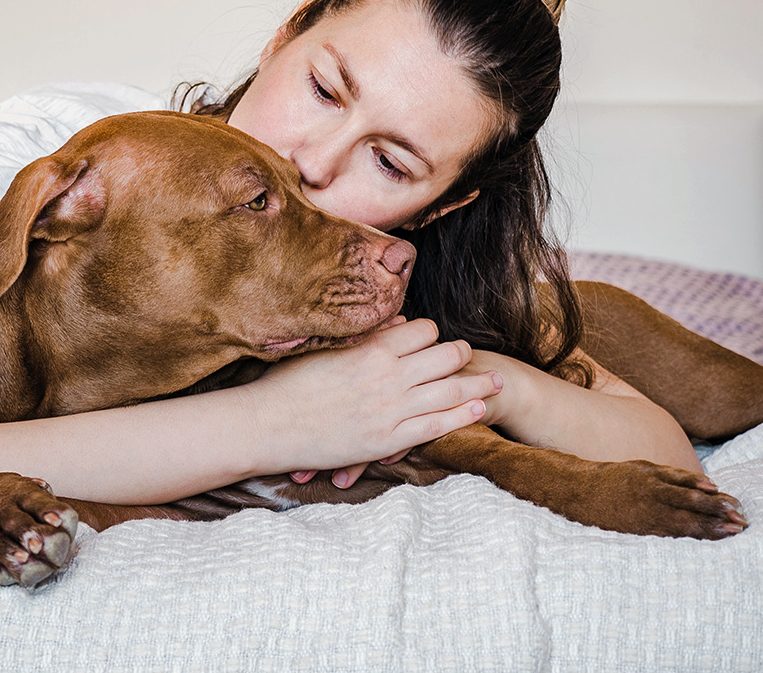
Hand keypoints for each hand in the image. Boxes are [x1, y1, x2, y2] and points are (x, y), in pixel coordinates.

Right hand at [251, 318, 501, 474]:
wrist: (267, 425)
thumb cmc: (286, 384)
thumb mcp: (323, 348)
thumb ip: (363, 335)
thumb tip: (395, 322)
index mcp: (370, 348)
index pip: (422, 330)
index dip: (431, 333)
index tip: (433, 339)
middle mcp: (387, 376)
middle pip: (444, 357)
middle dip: (461, 355)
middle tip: (471, 356)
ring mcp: (390, 410)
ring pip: (450, 390)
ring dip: (478, 384)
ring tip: (495, 380)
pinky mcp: (387, 440)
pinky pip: (437, 426)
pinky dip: (462, 415)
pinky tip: (478, 409)